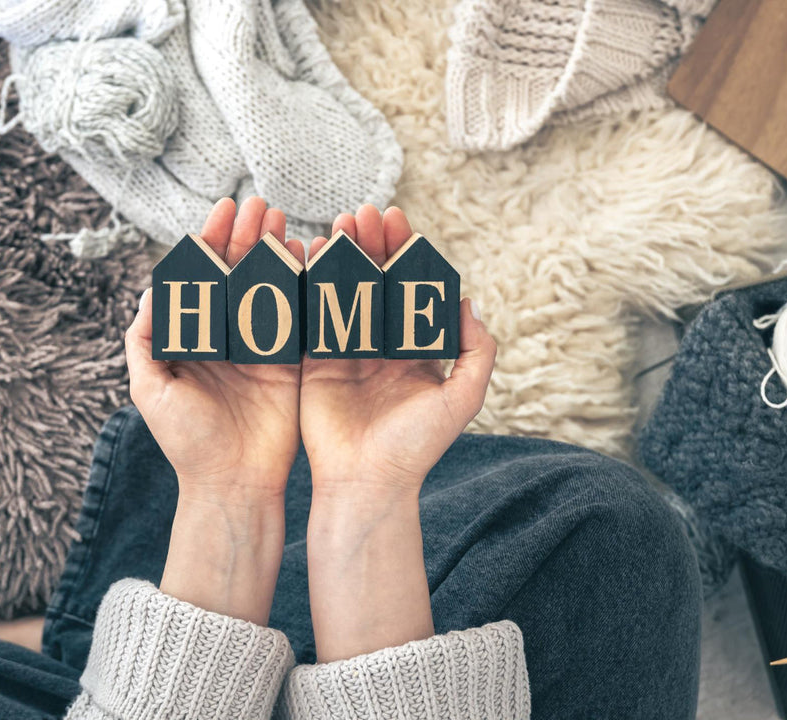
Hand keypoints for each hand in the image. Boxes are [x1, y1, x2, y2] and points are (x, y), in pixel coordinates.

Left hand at [125, 197, 304, 623]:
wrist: (233, 484)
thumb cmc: (187, 442)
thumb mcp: (150, 390)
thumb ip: (145, 341)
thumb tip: (151, 291)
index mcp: (195, 337)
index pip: (202, 275)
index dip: (213, 239)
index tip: (226, 208)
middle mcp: (229, 335)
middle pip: (239, 272)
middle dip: (248, 236)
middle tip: (262, 205)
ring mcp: (263, 347)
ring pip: (271, 286)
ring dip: (277, 252)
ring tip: (285, 223)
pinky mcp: (293, 363)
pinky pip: (300, 316)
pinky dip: (306, 286)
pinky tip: (310, 258)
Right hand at [300, 205, 495, 500]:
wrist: (367, 484)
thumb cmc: (417, 446)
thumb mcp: (462, 399)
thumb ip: (476, 352)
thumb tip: (469, 300)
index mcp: (415, 349)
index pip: (411, 287)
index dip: (406, 251)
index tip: (399, 220)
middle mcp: (380, 345)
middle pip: (376, 280)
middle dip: (372, 243)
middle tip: (365, 212)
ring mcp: (345, 350)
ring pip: (343, 289)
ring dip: (342, 254)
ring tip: (340, 224)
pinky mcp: (313, 361)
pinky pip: (312, 314)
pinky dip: (310, 282)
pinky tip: (310, 253)